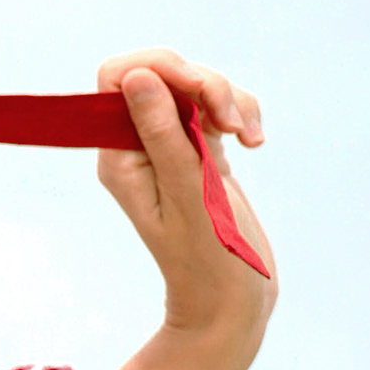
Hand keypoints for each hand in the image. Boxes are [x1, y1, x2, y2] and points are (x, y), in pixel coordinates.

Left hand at [96, 47, 278, 369]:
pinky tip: (254, 142)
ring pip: (196, 85)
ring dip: (230, 98)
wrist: (230, 302)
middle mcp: (137, 147)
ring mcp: (170, 146)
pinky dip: (242, 112)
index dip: (156, 67)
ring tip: (247, 137)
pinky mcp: (201, 150)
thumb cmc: (207, 260)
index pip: (115, 77)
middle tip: (228, 120)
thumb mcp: (187, 194)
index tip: (197, 90)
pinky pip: (219, 106)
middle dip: (203, 82)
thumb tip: (135, 79)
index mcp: (118, 156)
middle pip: (161, 73)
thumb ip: (162, 135)